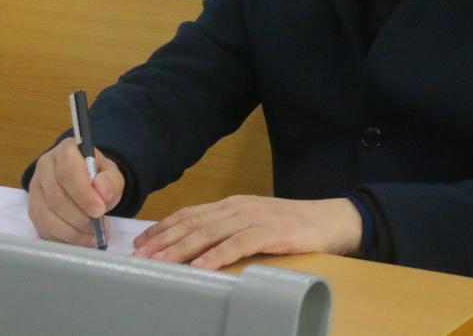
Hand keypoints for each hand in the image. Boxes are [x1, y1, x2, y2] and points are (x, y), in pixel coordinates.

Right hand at [27, 137, 123, 246]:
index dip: (83, 194)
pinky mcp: (32, 210)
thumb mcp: (111, 173)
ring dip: (70, 232)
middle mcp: (44, 167)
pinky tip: (79, 241)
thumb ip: (111, 181)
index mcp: (66, 151)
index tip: (99, 211)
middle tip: (98, 229)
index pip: (68, 171)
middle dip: (79, 218)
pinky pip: (42, 228)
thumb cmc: (97, 176)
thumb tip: (102, 192)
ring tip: (92, 238)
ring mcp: (35, 189)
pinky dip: (61, 239)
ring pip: (46, 216)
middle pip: (55, 197)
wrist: (84, 181)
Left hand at [132, 195, 361, 268]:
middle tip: (140, 257)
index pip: (191, 213)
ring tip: (161, 262)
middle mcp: (240, 207)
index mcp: (233, 205)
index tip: (140, 243)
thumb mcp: (256, 223)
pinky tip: (201, 267)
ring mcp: (256, 218)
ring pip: (211, 232)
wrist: (332, 220)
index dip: (164, 227)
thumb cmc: (293, 227)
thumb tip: (197, 249)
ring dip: (182, 248)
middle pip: (194, 223)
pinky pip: (240, 244)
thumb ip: (230, 230)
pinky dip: (218, 255)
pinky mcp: (273, 232)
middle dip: (164, 240)